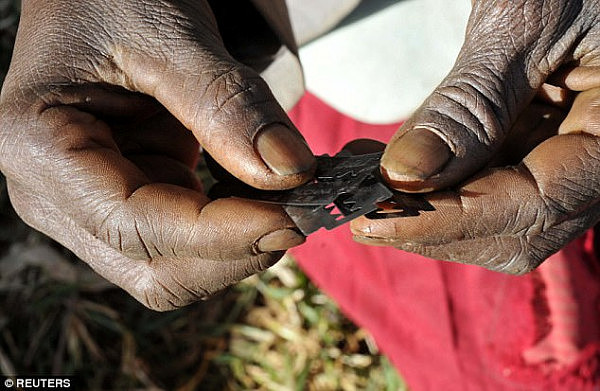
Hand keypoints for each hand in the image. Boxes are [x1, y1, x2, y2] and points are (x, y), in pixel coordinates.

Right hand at [0, 0, 314, 309]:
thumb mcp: (168, 34)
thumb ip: (226, 104)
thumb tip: (290, 172)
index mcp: (40, 149)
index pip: (137, 226)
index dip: (222, 234)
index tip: (291, 218)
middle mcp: (55, 196)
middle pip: (154, 271)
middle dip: (232, 253)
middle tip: (298, 213)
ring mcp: (91, 207)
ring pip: (174, 269)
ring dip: (237, 248)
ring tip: (284, 201)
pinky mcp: (129, 202)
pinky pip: (185, 243)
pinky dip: (231, 231)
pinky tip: (262, 197)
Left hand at [352, 0, 599, 273]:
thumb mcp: (520, 22)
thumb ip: (470, 104)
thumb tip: (405, 175)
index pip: (540, 203)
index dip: (451, 220)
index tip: (373, 220)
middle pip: (518, 226)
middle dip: (432, 226)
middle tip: (357, 210)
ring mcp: (569, 152)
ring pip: (497, 214)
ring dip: (424, 209)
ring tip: (360, 184)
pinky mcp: (538, 141)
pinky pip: (487, 181)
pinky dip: (434, 183)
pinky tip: (385, 166)